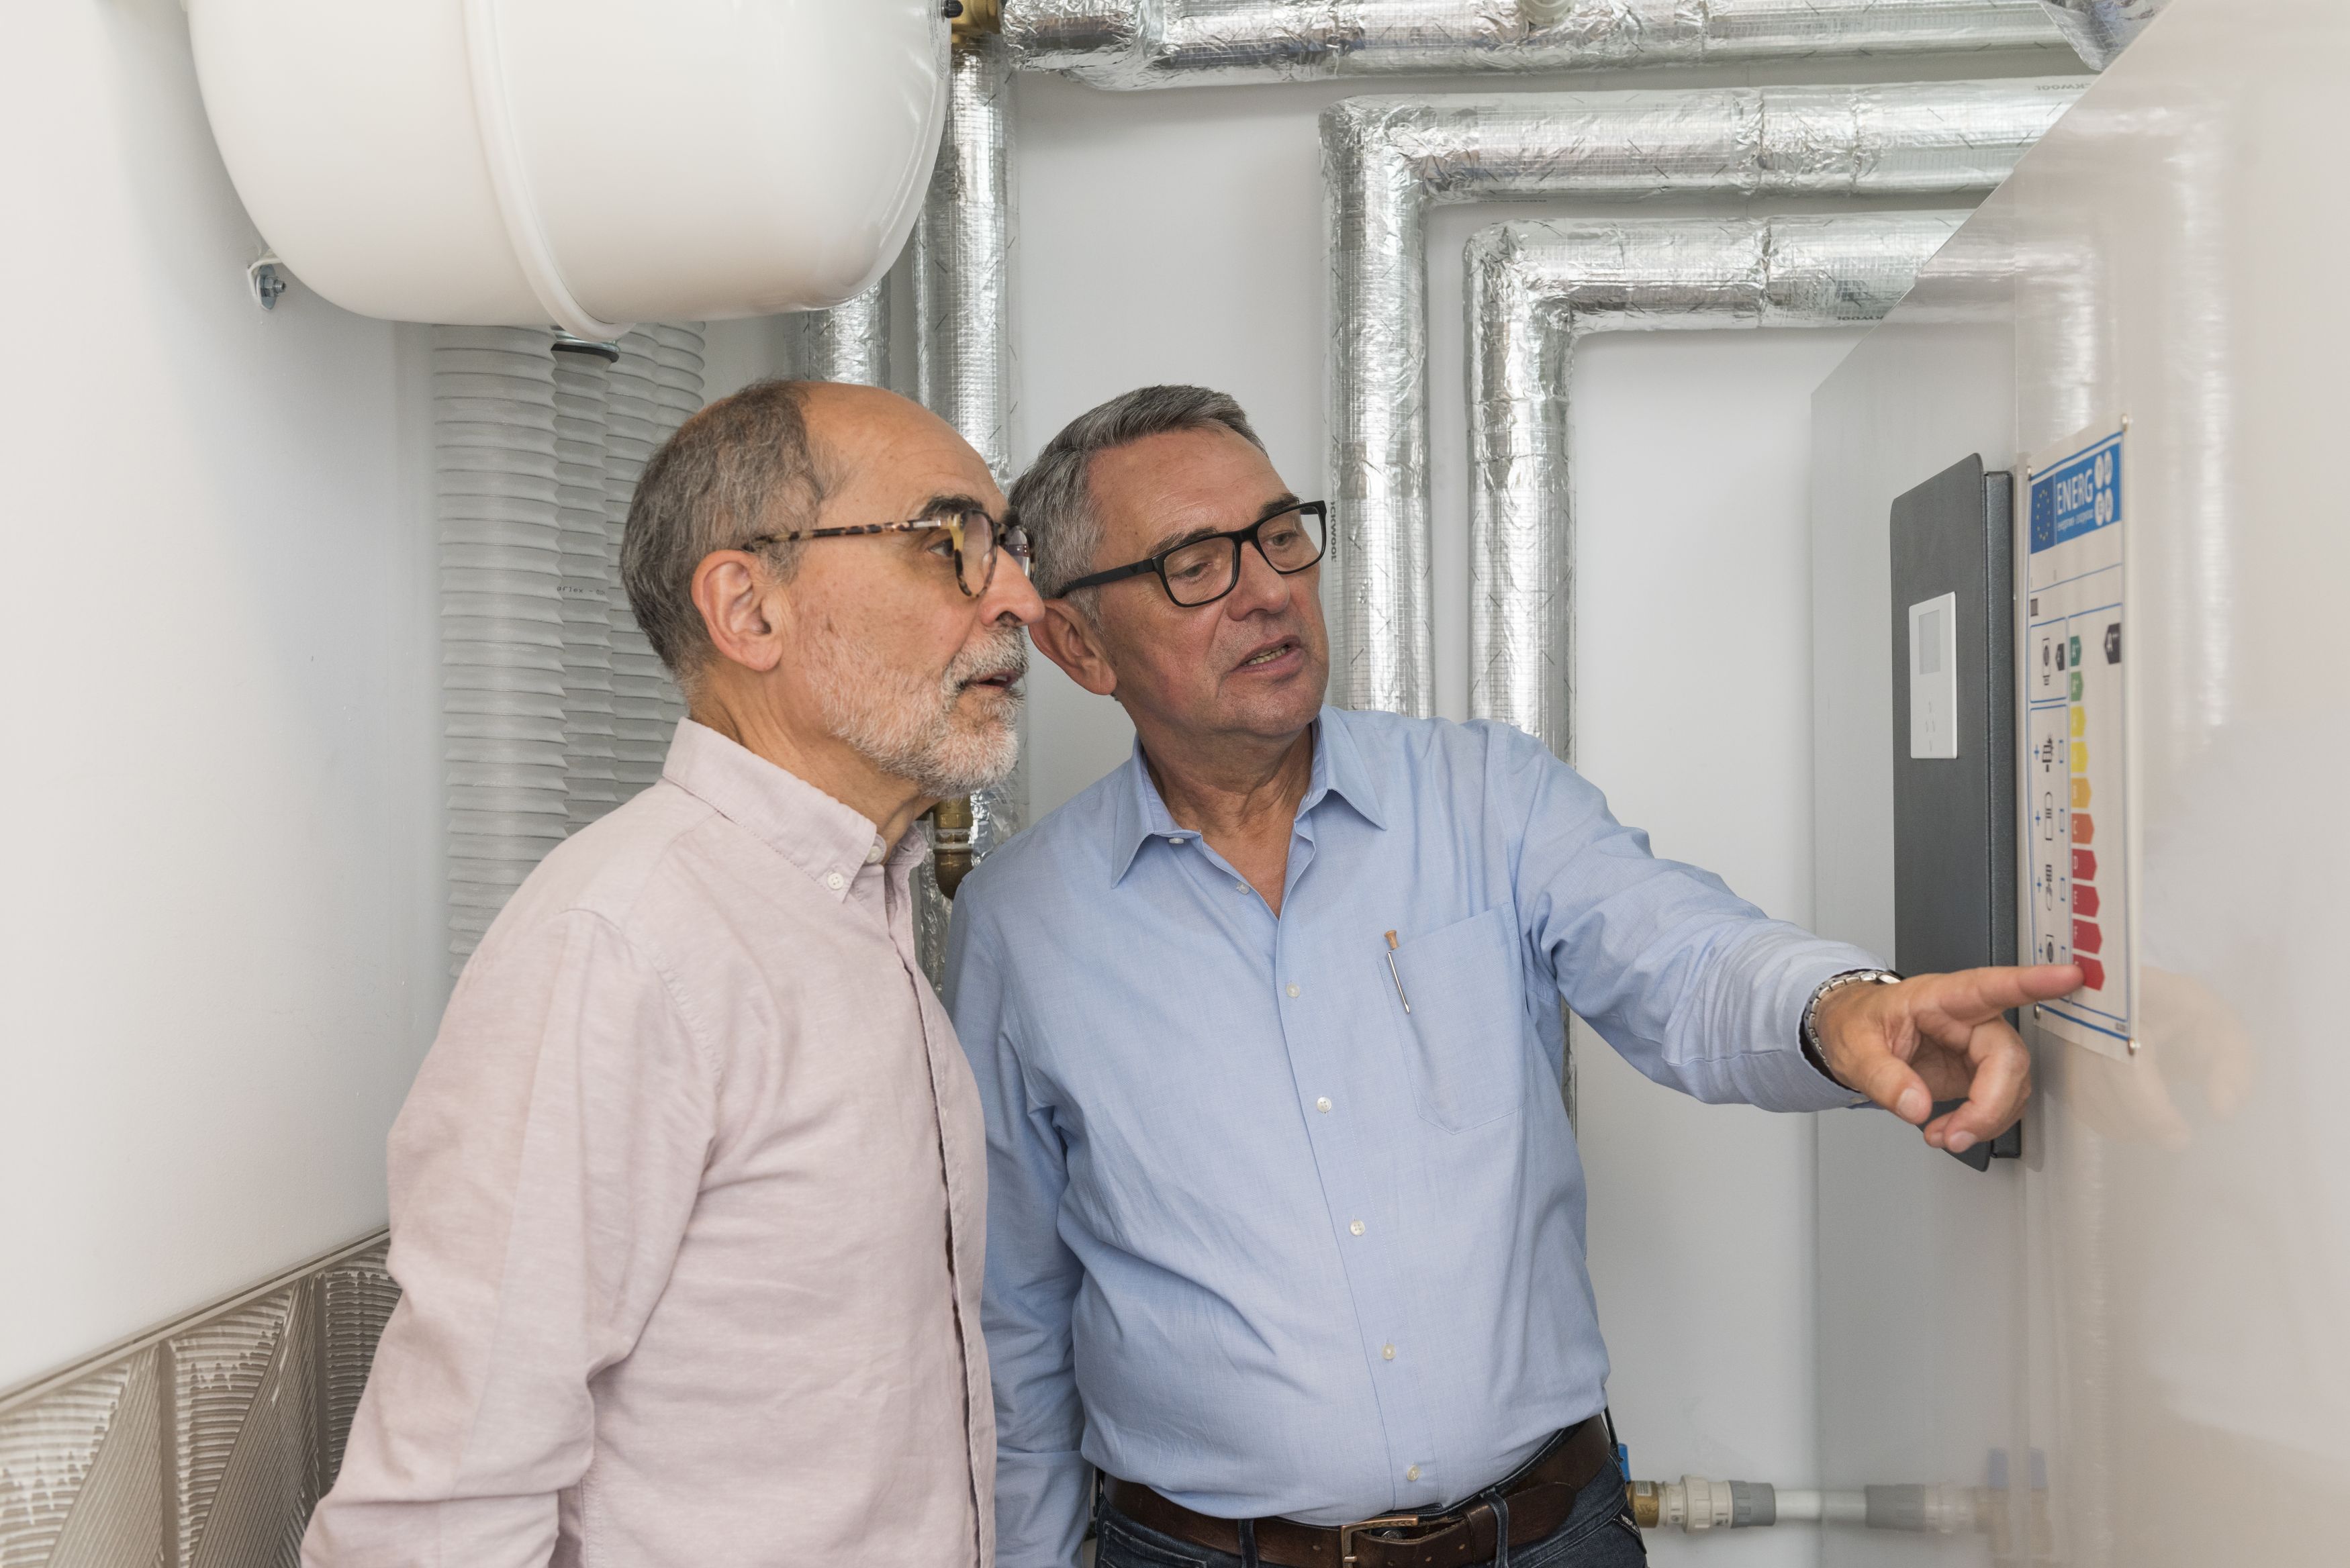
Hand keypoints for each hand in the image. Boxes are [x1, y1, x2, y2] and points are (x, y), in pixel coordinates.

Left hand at [1812, 965, 2081, 1152]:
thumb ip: (1883, 1076)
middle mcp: (1968, 1018)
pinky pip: (2001, 1101)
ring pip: (2012, 1085)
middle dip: (1990, 1104)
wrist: (1849, 1034)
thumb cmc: (1855, 1024)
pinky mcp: (1978, 1072)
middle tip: (1955, 1135)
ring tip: (1944, 1135)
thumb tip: (1917, 1106)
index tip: (2069, 976)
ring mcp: (1977, 1046)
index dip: (2033, 982)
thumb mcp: (1854, 1047)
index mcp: (1938, 997)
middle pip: (2008, 1057)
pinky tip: (1951, 1130)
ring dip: (1985, 1120)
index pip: (1990, 986)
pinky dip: (1981, 1124)